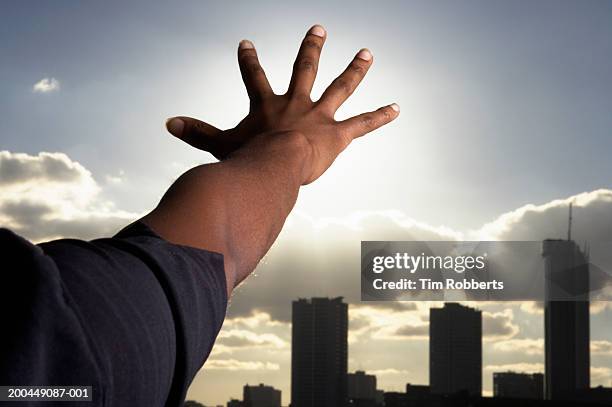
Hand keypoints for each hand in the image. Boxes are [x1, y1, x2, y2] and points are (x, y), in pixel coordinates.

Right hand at [166, 24, 398, 183]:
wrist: (273, 167)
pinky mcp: (337, 135)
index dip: (249, 60)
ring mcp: (319, 116)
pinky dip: (380, 116)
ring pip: (340, 87)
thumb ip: (196, 133)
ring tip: (367, 53)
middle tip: (319, 28)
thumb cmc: (246, 160)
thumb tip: (167, 123)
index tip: (246, 43)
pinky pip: (362, 123)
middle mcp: (296, 104)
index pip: (254, 76)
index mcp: (267, 105)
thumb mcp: (219, 145)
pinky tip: (397, 108)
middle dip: (311, 48)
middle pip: (305, 68)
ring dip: (354, 69)